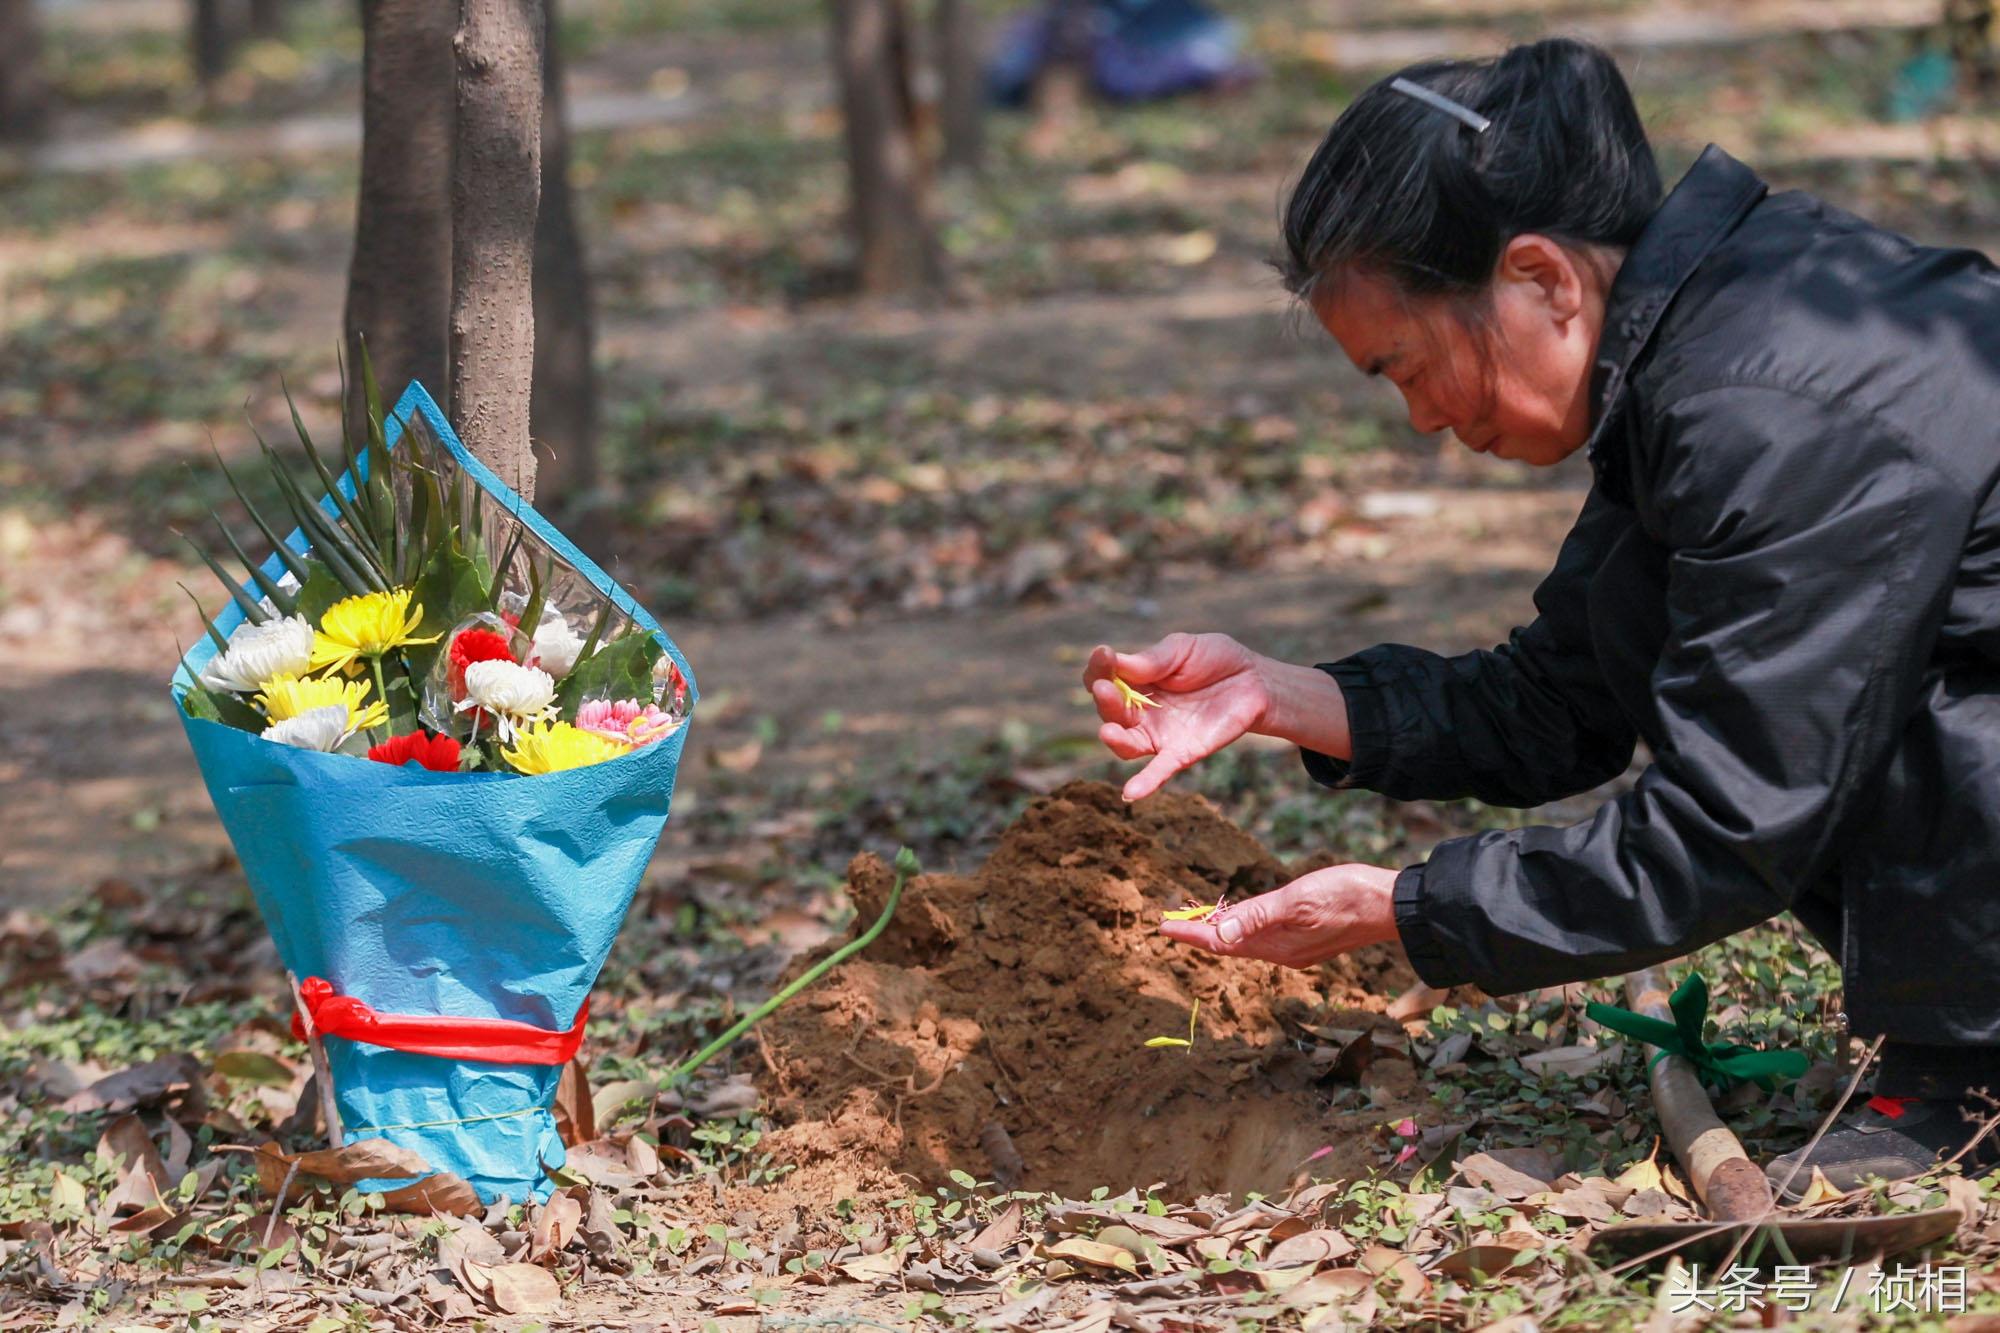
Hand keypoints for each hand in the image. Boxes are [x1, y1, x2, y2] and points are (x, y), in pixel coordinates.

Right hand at [1084, 633, 1269, 800]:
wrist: (1255, 681)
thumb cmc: (1216, 660)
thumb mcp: (1182, 649)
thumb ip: (1152, 660)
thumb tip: (1117, 663)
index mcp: (1137, 681)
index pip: (1105, 679)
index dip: (1098, 669)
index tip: (1103, 654)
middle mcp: (1141, 711)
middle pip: (1111, 712)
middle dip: (1104, 700)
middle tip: (1104, 686)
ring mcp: (1159, 734)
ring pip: (1127, 744)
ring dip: (1114, 739)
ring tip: (1107, 731)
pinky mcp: (1181, 753)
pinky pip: (1159, 771)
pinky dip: (1145, 783)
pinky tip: (1131, 793)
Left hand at [1159, 863, 1399, 968]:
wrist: (1393, 905)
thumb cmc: (1347, 896)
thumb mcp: (1297, 901)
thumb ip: (1257, 917)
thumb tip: (1218, 936)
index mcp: (1277, 946)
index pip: (1222, 944)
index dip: (1191, 934)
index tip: (1162, 927)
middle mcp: (1285, 953)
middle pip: (1231, 947)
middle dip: (1201, 935)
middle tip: (1172, 924)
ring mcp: (1299, 948)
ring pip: (1248, 943)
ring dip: (1222, 933)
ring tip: (1199, 922)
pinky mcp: (1311, 938)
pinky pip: (1266, 938)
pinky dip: (1246, 929)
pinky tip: (1243, 920)